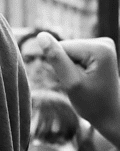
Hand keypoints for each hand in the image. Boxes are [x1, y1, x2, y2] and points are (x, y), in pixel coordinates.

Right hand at [35, 32, 119, 146]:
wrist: (110, 114)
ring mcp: (104, 45)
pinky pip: (77, 56)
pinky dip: (76, 69)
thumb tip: (41, 36)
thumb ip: (56, 59)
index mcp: (99, 48)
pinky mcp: (100, 51)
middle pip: (68, 49)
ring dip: (70, 70)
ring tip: (83, 83)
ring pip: (71, 53)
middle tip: (79, 85)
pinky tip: (86, 79)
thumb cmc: (92, 103)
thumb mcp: (71, 83)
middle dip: (66, 68)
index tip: (74, 83)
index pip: (63, 48)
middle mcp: (104, 41)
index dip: (60, 68)